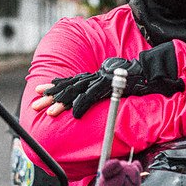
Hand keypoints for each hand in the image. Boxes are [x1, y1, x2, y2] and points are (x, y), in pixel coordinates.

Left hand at [33, 42, 183, 118]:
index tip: (39, 92)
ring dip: (62, 103)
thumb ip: (101, 91)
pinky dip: (83, 105)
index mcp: (93, 77)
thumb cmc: (133, 80)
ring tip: (50, 112)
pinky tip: (74, 113)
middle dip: (50, 96)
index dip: (54, 87)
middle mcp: (94, 77)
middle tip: (35, 104)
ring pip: (76, 92)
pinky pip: (93, 97)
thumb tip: (89, 101)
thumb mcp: (113, 87)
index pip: (70, 82)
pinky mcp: (109, 86)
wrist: (150, 71)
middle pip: (68, 87)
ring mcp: (101, 81)